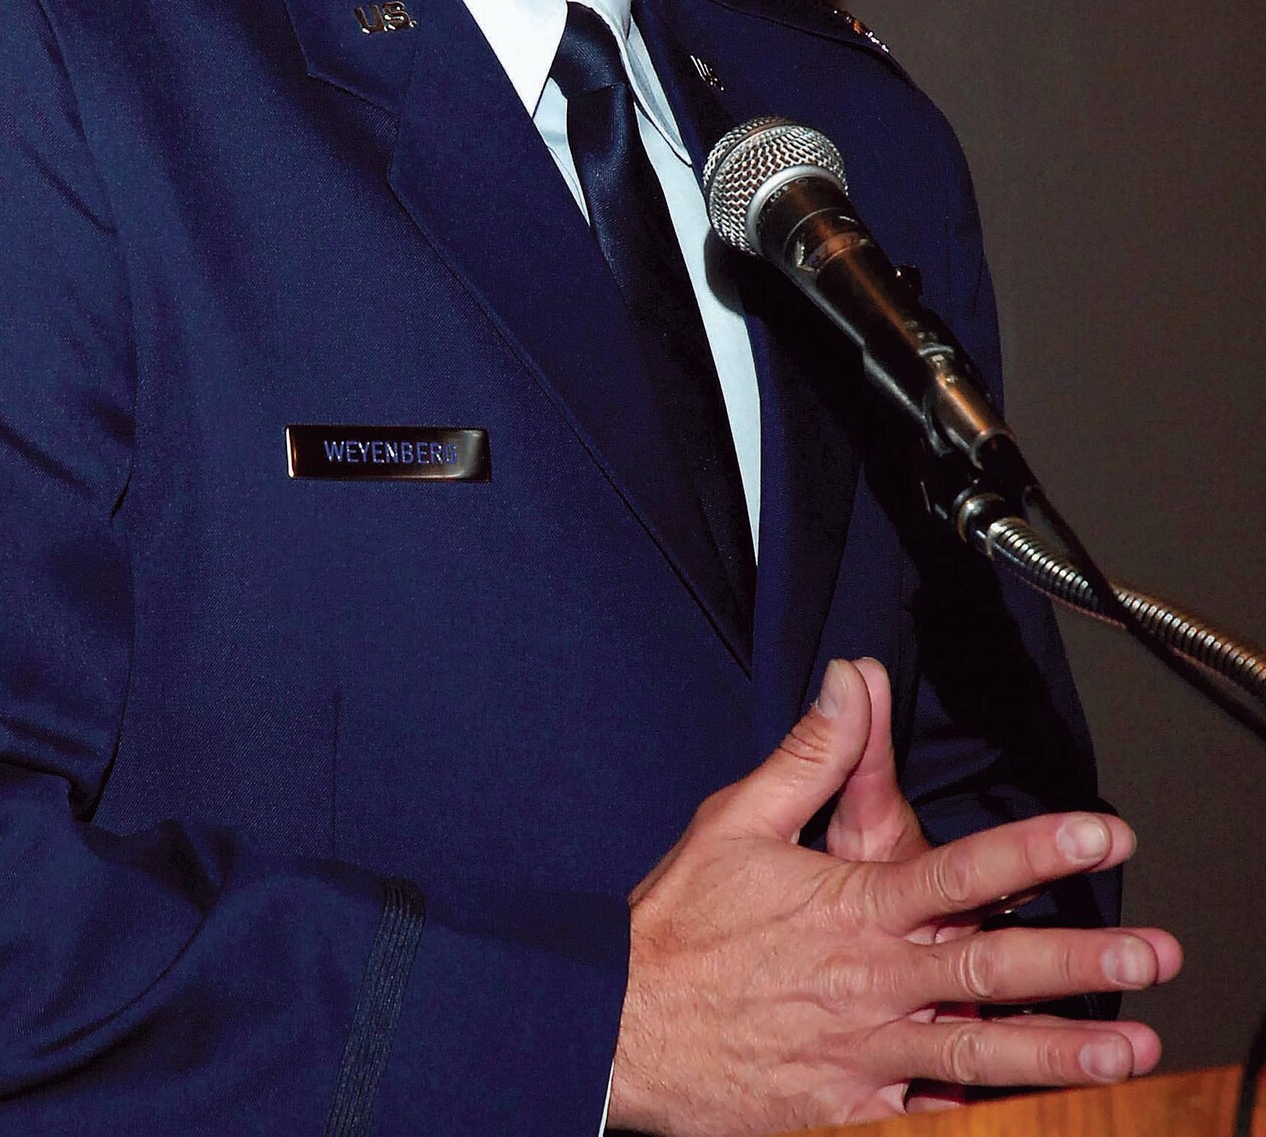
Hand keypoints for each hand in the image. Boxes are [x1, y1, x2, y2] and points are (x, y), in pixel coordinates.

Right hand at [608, 658, 1180, 1134]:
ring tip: (1134, 1050)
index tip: (1102, 834)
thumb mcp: (735, 820)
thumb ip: (810, 754)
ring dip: (1063, 1054)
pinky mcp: (848, 1112)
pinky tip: (1037, 1116)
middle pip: (992, 973)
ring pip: (981, 1057)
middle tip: (1155, 956)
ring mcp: (865, 1058)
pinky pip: (930, 1119)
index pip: (962, 872)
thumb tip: (852, 679)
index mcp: (851, 908)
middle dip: (1081, 964)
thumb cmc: (677, 924)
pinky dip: (984, 1116)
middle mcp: (871, 983)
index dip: (1037, 849)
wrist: (617, 1029)